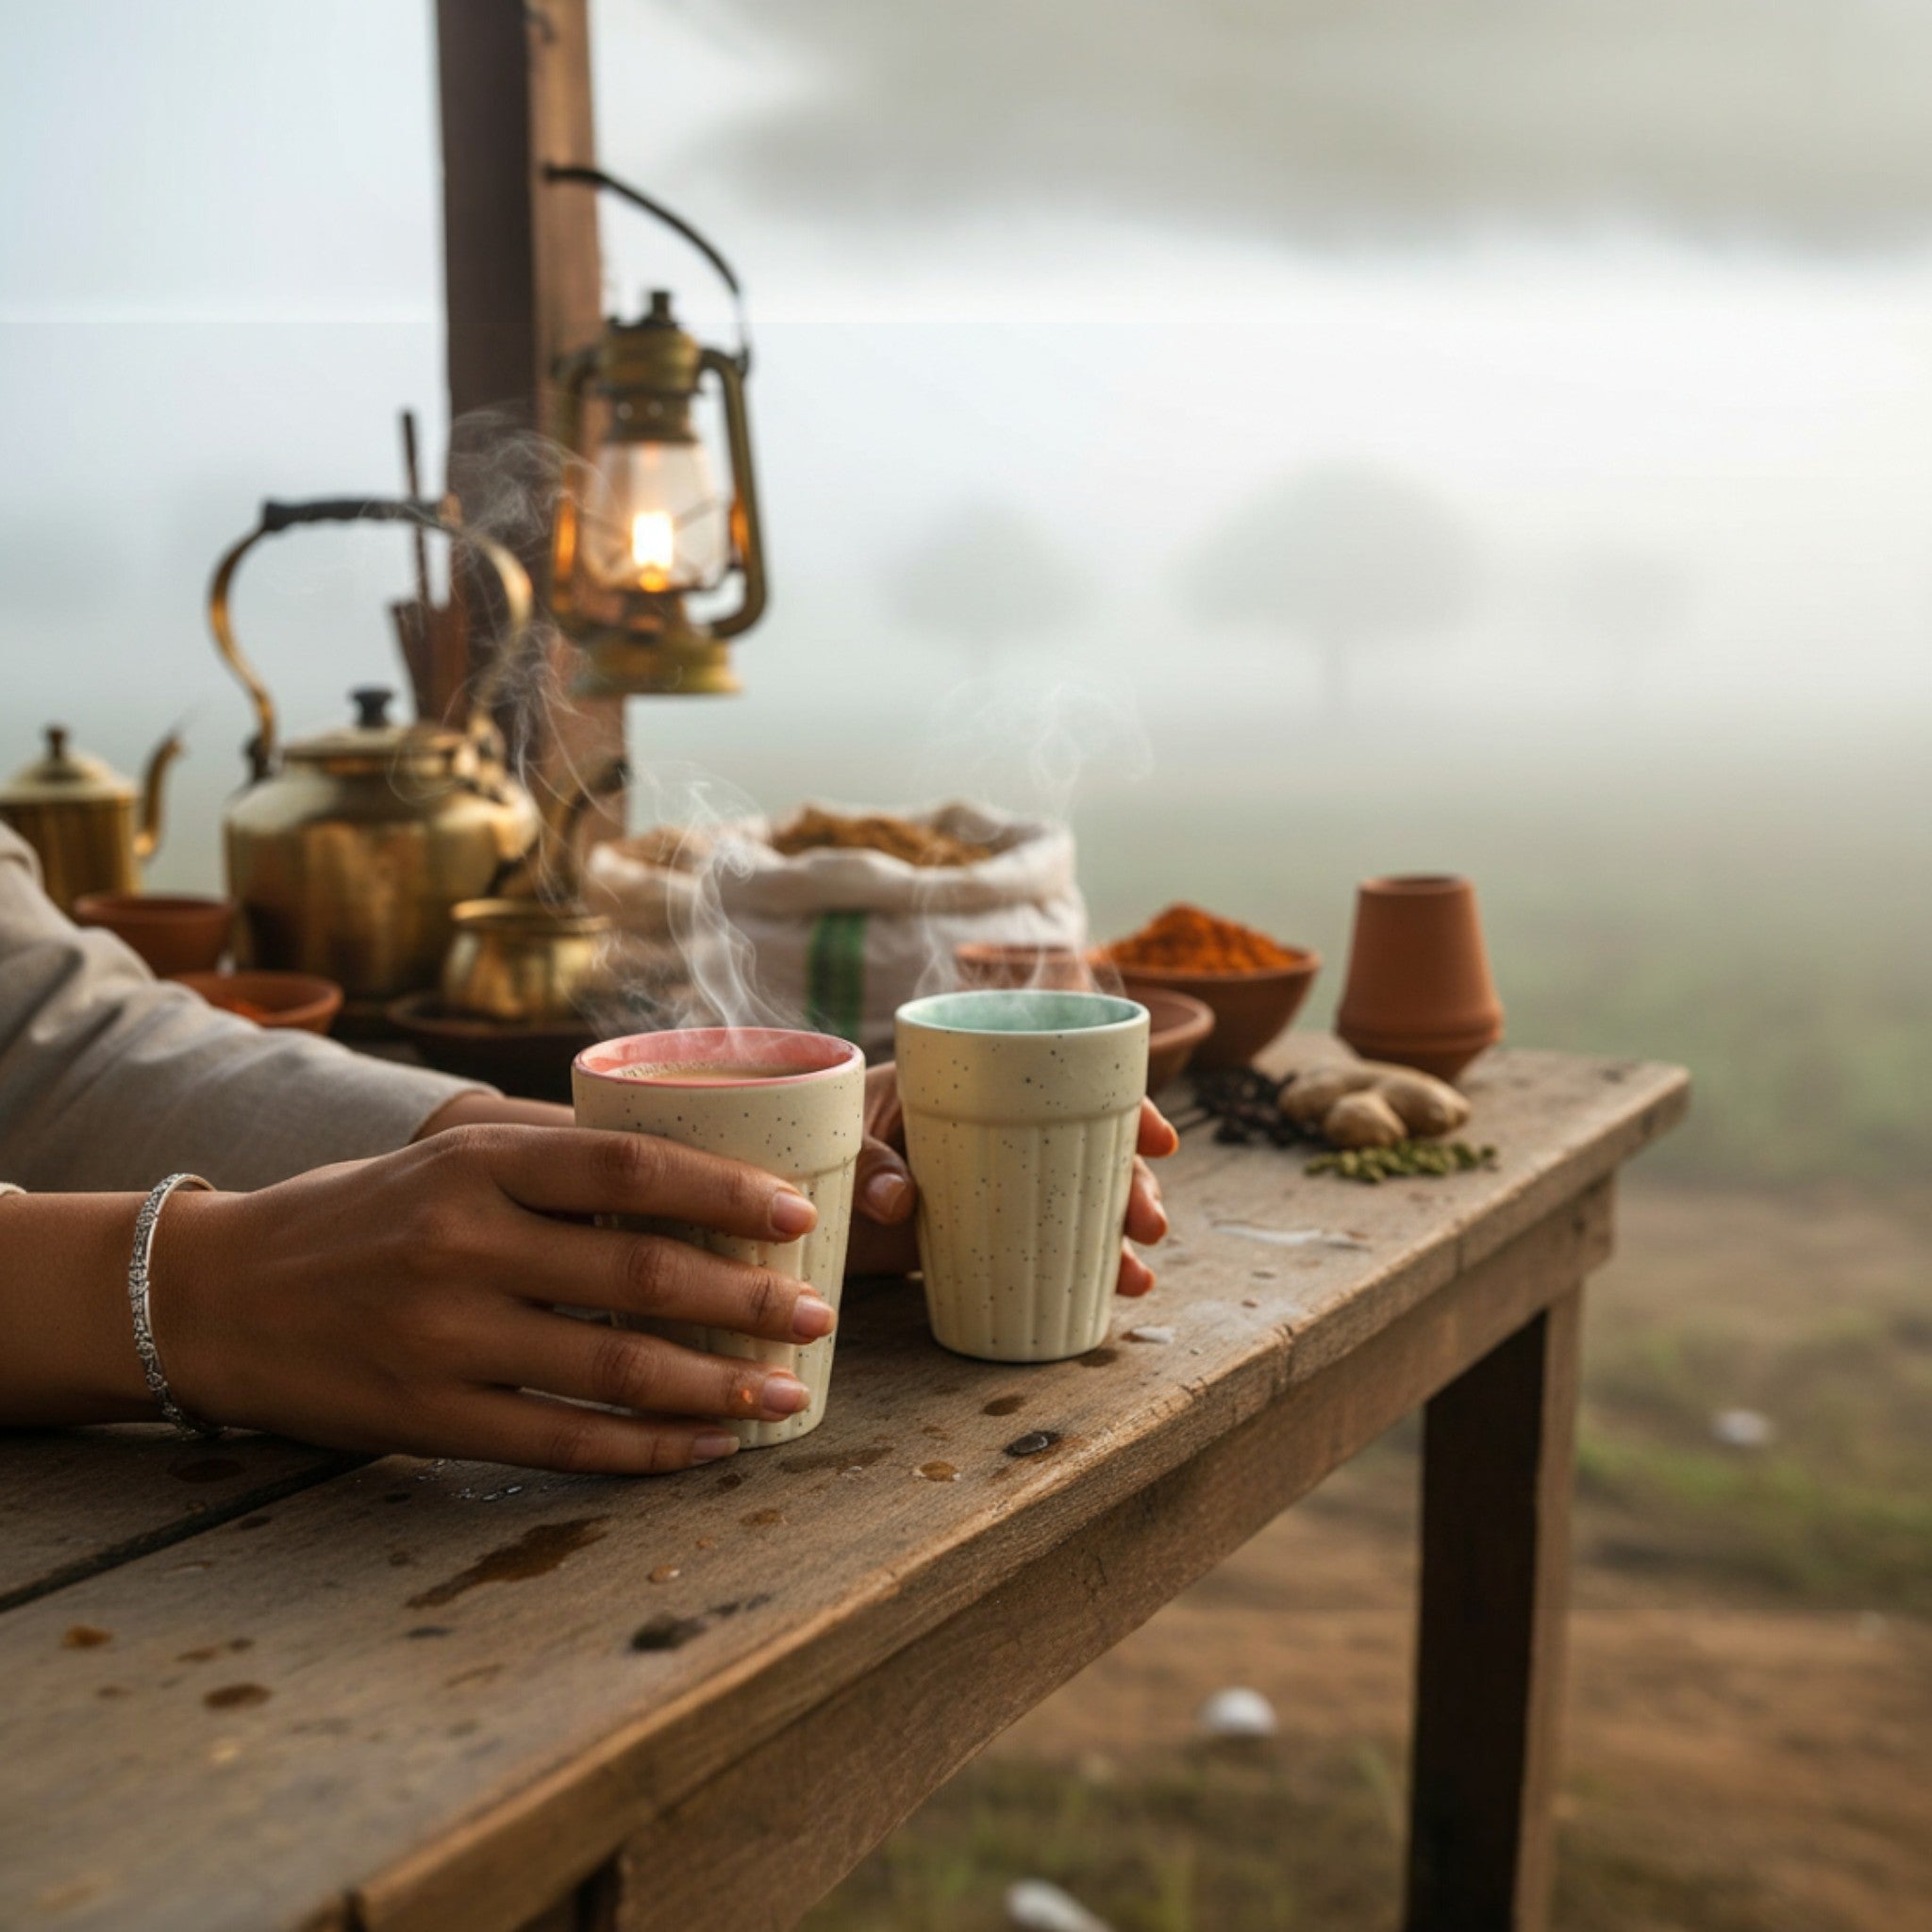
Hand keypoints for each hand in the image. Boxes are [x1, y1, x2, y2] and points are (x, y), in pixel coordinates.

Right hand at [159, 1123, 841, 1473]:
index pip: (627, 1165)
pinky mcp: (428, 1417)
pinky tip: (706, 1448)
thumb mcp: (447, 1155)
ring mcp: (443, 1337)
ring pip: (612, 1369)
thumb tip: (690, 1156)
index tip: (797, 1213)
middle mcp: (462, 1242)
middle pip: (637, 1272)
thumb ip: (554, 1154)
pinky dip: (646, 1450)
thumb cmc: (361, 1214)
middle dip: (746, 1299)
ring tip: (787, 1394)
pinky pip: (561, 1442)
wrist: (218, 1296)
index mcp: (476, 1162)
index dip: (724, 1189)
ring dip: (715, 1387)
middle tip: (817, 1317)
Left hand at [845, 1062, 1178, 1293]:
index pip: (1069, 1077)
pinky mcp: (988, 1230)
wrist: (796, 1197)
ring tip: (1136, 1276)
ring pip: (1080, 1196)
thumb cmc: (820, 1137)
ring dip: (1119, 1232)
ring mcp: (1000, 1180)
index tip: (1160, 1141)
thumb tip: (900, 1200)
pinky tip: (1116, 1289)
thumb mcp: (845, 1136)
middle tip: (1149, 1225)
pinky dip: (1084, 1264)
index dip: (1127, 1102)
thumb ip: (870, 1162)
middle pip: (1091, 1143)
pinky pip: (1046, 1241)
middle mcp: (1002, 1126)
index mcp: (979, 1077)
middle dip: (1133, 1184)